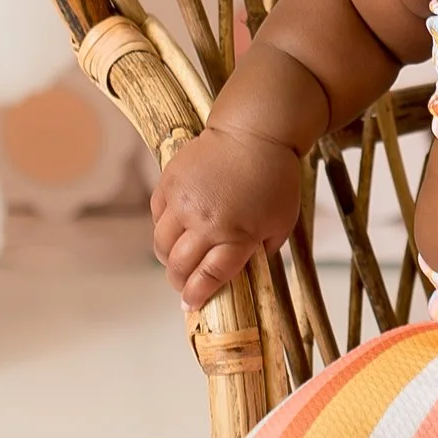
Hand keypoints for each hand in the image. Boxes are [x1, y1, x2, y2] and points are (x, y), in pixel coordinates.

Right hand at [150, 118, 307, 309]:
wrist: (255, 132)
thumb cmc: (275, 179)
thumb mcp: (281, 222)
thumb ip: (261, 251)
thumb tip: (241, 271)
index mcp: (236, 235)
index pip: (208, 277)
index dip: (196, 295)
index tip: (191, 305)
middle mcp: (205, 222)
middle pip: (179, 265)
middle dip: (179, 282)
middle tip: (183, 286)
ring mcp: (183, 201)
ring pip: (161, 244)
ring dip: (167, 259)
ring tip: (177, 260)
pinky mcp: (169, 182)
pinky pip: (157, 216)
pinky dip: (164, 229)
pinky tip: (175, 230)